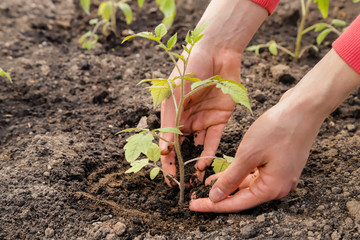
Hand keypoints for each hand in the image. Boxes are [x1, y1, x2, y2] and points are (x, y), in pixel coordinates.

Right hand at [160, 47, 241, 185]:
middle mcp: (187, 118)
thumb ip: (171, 121)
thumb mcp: (176, 93)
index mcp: (172, 111)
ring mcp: (204, 119)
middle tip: (177, 184)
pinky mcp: (220, 119)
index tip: (165, 174)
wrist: (218, 51)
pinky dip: (209, 152)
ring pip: (197, 146)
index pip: (167, 139)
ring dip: (194, 161)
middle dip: (178, 164)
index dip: (165, 158)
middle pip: (181, 146)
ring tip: (192, 178)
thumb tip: (164, 148)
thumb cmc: (190, 67)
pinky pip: (214, 140)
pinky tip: (204, 164)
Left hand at [189, 49, 359, 211]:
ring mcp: (280, 174)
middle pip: (243, 196)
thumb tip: (216, 197)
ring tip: (206, 183)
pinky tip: (224, 171)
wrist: (303, 109)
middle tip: (197, 197)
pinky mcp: (279, 163)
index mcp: (272, 188)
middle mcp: (278, 186)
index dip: (214, 206)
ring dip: (228, 183)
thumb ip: (231, 178)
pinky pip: (254, 173)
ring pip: (248, 184)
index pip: (237, 204)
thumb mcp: (248, 155)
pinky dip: (239, 173)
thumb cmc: (277, 130)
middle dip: (220, 196)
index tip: (195, 206)